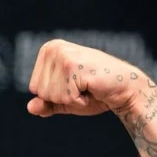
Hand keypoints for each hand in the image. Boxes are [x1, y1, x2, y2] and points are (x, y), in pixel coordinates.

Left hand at [26, 39, 150, 116]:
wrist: (127, 89)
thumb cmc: (96, 92)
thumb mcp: (65, 99)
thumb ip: (46, 103)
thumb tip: (29, 108)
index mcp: (48, 49)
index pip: (34, 87)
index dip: (55, 95)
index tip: (75, 85)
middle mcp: (53, 48)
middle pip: (40, 91)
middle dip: (62, 97)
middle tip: (83, 86)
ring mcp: (63, 56)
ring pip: (50, 96)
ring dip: (71, 99)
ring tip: (87, 86)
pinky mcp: (73, 66)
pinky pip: (65, 98)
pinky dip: (79, 101)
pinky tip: (92, 88)